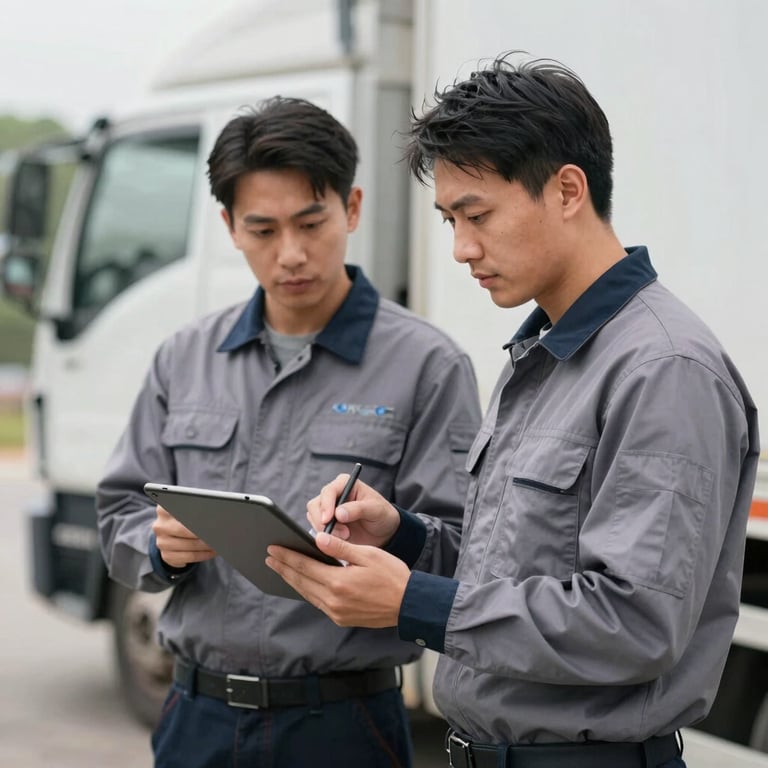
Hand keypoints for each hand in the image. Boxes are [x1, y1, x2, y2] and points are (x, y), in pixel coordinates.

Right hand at [152, 505, 216, 567]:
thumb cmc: (184, 518)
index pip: (181, 510)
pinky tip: (213, 551)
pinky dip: (204, 554)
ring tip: (219, 542)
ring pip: (189, 545)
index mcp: (164, 508)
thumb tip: (219, 510)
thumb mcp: (188, 508)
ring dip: (207, 545)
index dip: (198, 515)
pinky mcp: (166, 556)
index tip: (212, 517)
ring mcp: (161, 542)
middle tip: (219, 532)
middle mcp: (160, 525)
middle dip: (204, 532)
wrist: (171, 533)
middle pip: (184, 529)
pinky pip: (189, 557)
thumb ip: (198, 506)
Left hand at [266, 533, 410, 626]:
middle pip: (301, 581)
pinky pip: (318, 603)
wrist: (408, 604)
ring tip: (281, 569)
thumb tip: (316, 539)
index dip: (287, 556)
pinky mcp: (341, 619)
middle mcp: (333, 601)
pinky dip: (307, 591)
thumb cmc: (392, 575)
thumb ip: (340, 548)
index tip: (272, 548)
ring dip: (292, 580)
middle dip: (283, 568)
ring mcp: (336, 613)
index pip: (305, 566)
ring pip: (307, 594)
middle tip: (269, 557)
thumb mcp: (368, 555)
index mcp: (338, 582)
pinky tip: (303, 584)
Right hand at [307, 475, 400, 546]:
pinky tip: (340, 539)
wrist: (383, 532)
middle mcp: (333, 493)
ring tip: (346, 536)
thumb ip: (358, 509)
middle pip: (315, 504)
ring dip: (325, 530)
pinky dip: (325, 536)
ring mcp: (327, 508)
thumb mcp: (376, 510)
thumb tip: (338, 513)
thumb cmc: (382, 515)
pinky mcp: (325, 522)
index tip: (328, 520)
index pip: (328, 491)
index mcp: (345, 483)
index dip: (326, 505)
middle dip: (324, 521)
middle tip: (342, 534)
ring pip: (313, 517)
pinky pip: (316, 528)